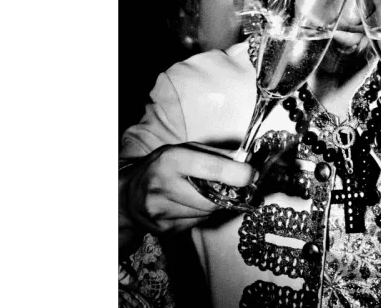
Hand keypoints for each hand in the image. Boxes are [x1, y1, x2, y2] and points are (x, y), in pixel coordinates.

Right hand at [121, 143, 256, 234]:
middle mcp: (164, 186)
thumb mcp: (184, 150)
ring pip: (207, 214)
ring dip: (213, 205)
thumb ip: (215, 155)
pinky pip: (197, 223)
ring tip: (203, 194)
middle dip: (227, 194)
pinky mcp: (164, 229)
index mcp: (171, 160)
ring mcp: (162, 211)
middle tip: (234, 188)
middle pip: (212, 199)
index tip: (251, 176)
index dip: (237, 174)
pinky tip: (190, 205)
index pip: (211, 169)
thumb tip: (245, 162)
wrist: (128, 194)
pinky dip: (201, 215)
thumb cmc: (162, 167)